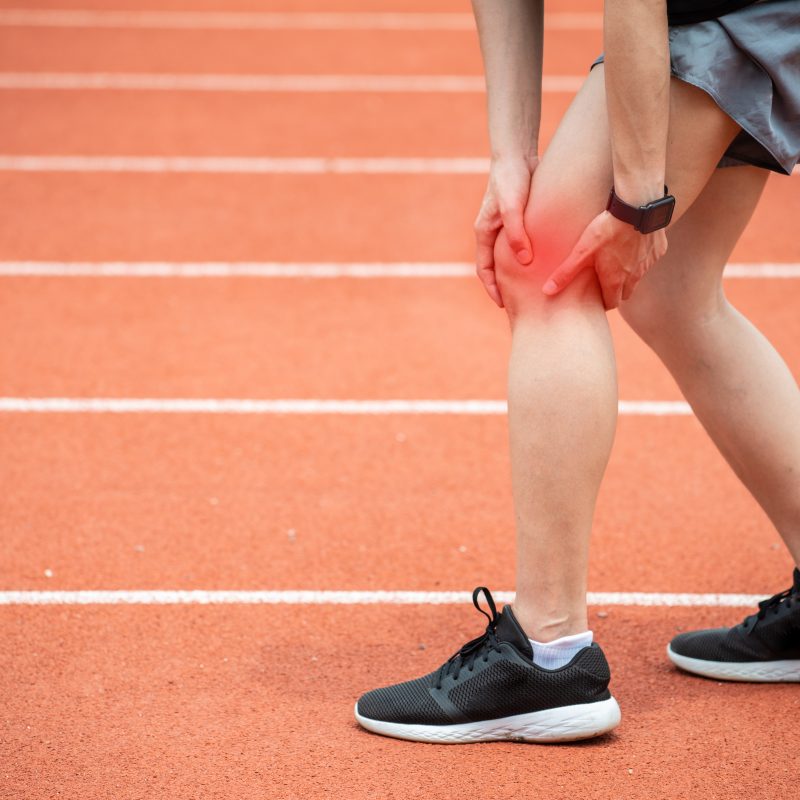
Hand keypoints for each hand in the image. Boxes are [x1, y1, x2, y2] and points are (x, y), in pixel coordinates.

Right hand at [473, 155, 537, 307]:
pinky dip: (530, 257)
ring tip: (533, 288)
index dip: (492, 289)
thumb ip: (517, 234)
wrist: (517, 154)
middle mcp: (493, 232)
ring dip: (517, 273)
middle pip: (495, 267)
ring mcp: (505, 226)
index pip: (484, 270)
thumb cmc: (511, 179)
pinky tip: (545, 264)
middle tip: (519, 303)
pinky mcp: (519, 219)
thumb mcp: (512, 208)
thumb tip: (524, 262)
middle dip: (504, 286)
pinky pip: (523, 244)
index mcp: (484, 232)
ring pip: (509, 257)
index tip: (503, 305)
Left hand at [542, 211, 667, 309]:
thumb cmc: (607, 229)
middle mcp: (635, 276)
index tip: (595, 298)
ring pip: (638, 276)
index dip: (602, 303)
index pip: (611, 304)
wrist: (638, 206)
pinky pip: (649, 259)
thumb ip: (565, 273)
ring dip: (628, 273)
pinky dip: (641, 256)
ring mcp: (648, 263)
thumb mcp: (582, 251)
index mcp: (616, 280)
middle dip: (616, 291)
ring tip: (616, 260)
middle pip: (626, 293)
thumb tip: (547, 291)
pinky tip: (633, 244)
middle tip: (604, 280)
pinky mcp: (659, 249)